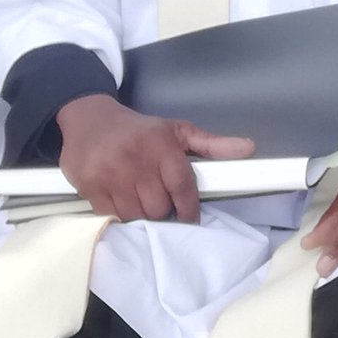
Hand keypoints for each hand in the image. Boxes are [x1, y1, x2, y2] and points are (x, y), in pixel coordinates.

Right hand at [56, 93, 254, 222]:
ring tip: (143, 203)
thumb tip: (249, 148)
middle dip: (164, 210)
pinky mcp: (89, 187)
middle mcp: (135, 160)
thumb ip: (212, 144)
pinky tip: (124, 203)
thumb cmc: (141, 129)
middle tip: (162, 203)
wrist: (91, 119)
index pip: (182, 186)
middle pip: (158, 206)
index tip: (190, 218)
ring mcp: (110, 175)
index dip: (188, 207)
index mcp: (161, 145)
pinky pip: (111, 216)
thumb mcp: (178, 130)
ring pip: (135, 215)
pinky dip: (120, 216)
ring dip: (143, 216)